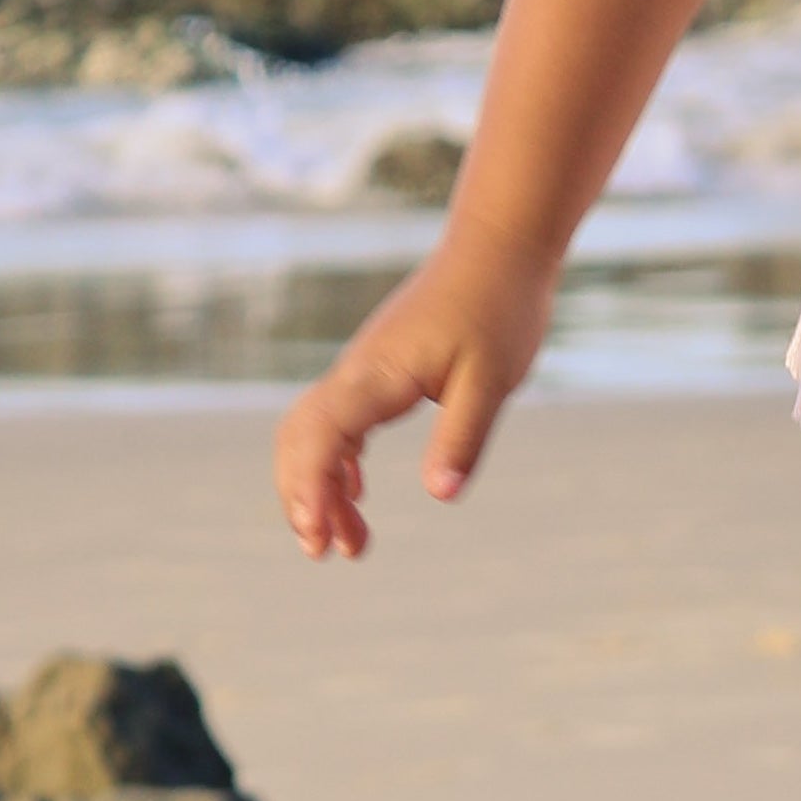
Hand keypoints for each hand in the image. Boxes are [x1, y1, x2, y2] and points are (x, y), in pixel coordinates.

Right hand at [274, 231, 559, 559]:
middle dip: (301, 497)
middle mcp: (358, 371)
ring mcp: (364, 369)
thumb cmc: (499, 308)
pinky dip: (339, 464)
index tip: (318, 537)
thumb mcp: (492, 380)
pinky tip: (358, 496)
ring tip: (351, 545)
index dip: (310, 488)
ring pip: (317, 434)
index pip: (321, 435)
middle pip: (301, 439)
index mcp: (378, 373)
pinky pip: (340, 422)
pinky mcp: (379, 370)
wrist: (499, 248)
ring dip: (322, 488)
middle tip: (324, 552)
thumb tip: (441, 495)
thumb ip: (463, 437)